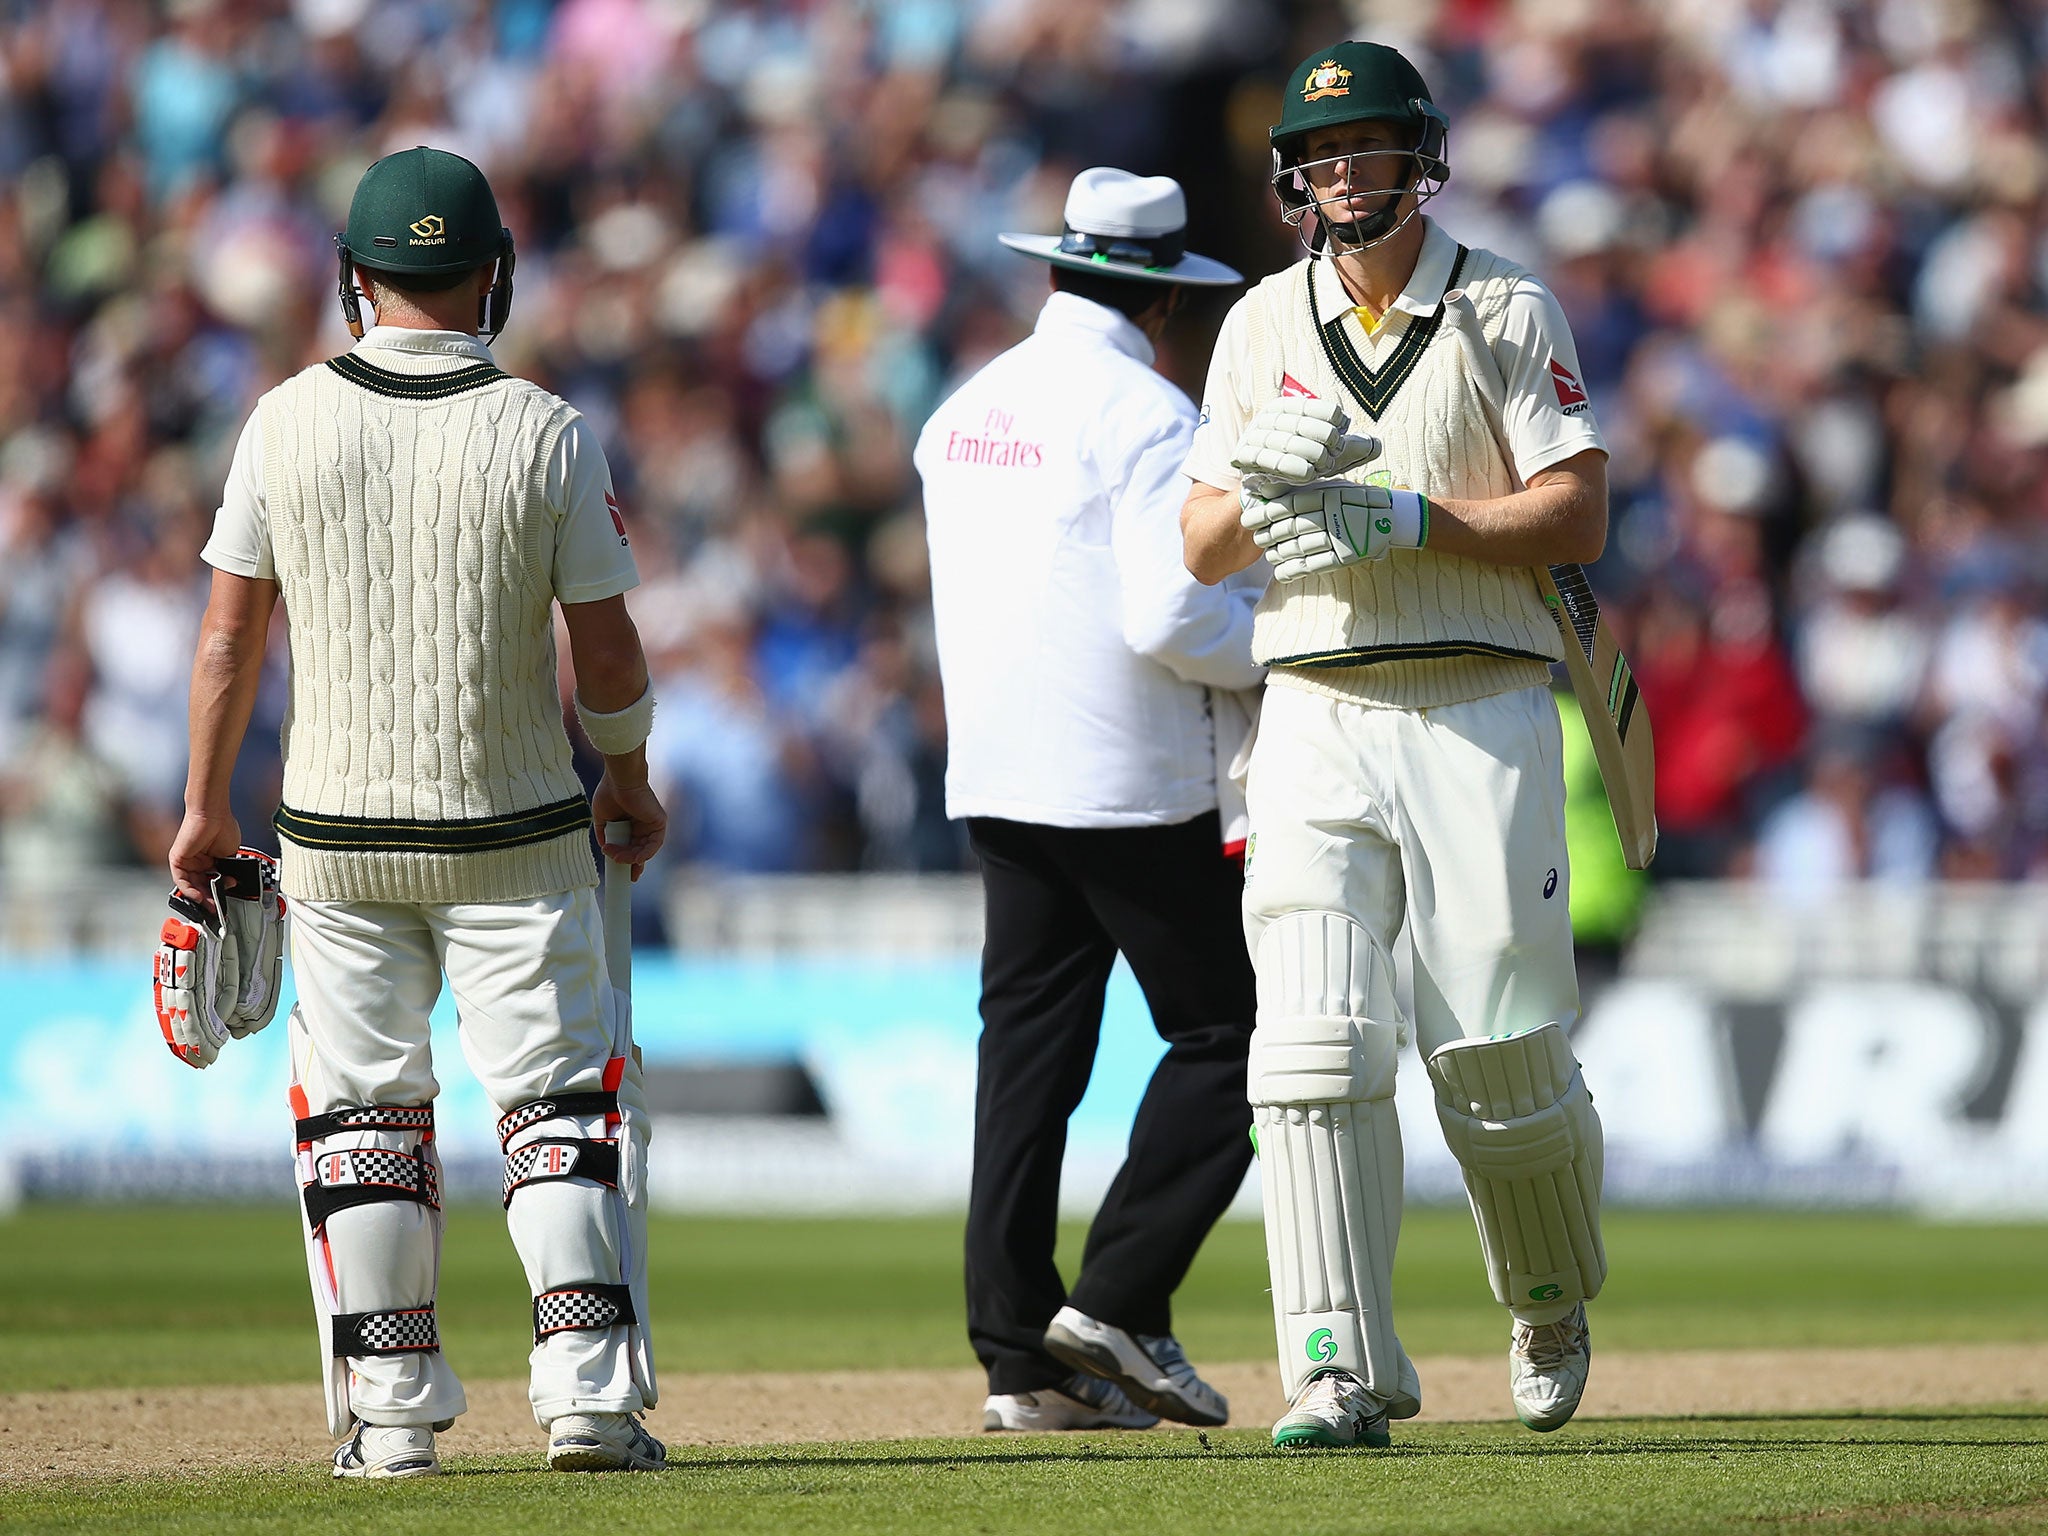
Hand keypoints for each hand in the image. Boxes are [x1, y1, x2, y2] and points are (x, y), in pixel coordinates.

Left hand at [169, 811, 242, 906]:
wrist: (214, 814)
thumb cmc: (224, 828)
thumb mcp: (229, 856)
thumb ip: (227, 871)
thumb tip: (229, 885)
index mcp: (208, 861)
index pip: (211, 882)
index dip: (217, 893)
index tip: (225, 902)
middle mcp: (195, 862)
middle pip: (200, 886)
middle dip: (209, 899)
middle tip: (218, 909)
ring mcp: (186, 861)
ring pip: (190, 886)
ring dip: (200, 898)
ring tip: (211, 906)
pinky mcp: (177, 860)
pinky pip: (181, 880)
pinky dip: (190, 890)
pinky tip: (200, 896)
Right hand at [591, 773, 665, 881]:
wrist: (619, 780)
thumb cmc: (608, 793)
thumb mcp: (601, 818)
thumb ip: (603, 833)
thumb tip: (605, 848)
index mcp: (630, 824)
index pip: (632, 847)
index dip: (627, 861)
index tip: (622, 874)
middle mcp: (642, 826)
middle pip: (639, 851)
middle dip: (630, 864)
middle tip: (620, 870)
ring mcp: (651, 825)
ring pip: (645, 850)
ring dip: (630, 858)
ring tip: (616, 856)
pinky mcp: (659, 823)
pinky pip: (654, 845)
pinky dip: (644, 854)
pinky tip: (633, 857)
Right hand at [1230, 398, 1382, 484]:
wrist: (1265, 491)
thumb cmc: (1300, 467)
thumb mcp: (1328, 457)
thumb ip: (1351, 450)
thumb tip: (1376, 445)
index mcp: (1289, 407)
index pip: (1324, 410)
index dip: (1337, 426)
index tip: (1340, 443)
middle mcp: (1268, 417)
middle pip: (1307, 424)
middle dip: (1325, 443)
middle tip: (1330, 460)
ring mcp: (1253, 435)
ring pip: (1289, 441)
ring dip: (1311, 456)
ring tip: (1320, 468)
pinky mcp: (1243, 456)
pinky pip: (1270, 459)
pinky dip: (1292, 466)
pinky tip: (1307, 474)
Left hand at [1242, 481, 1429, 581]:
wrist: (1391, 517)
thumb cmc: (1354, 499)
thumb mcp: (1332, 486)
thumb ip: (1304, 490)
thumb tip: (1269, 490)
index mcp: (1326, 495)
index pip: (1288, 505)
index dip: (1265, 513)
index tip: (1248, 518)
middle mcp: (1330, 514)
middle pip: (1290, 527)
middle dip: (1268, 534)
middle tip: (1256, 538)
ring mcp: (1338, 536)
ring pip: (1298, 547)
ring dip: (1278, 553)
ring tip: (1268, 554)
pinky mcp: (1344, 556)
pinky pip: (1313, 565)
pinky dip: (1293, 570)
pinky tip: (1280, 572)